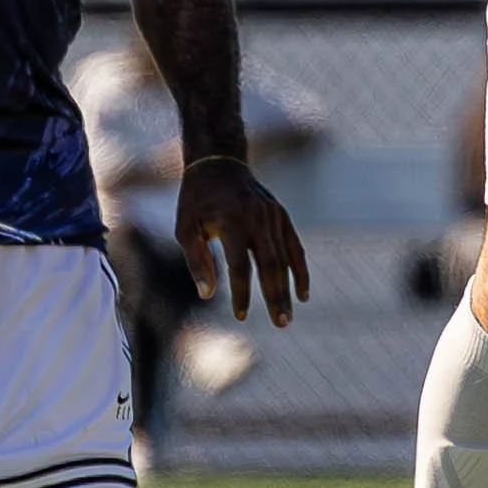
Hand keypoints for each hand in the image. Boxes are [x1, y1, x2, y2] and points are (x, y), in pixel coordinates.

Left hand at [173, 158, 310, 329]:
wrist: (218, 163)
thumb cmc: (196, 200)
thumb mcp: (185, 227)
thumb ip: (196, 261)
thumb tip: (207, 295)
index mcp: (232, 221)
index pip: (241, 266)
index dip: (242, 293)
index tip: (240, 316)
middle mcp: (257, 218)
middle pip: (270, 265)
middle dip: (275, 297)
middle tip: (280, 324)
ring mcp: (273, 215)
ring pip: (285, 258)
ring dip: (288, 290)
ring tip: (286, 318)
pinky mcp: (281, 215)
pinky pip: (294, 246)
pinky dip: (300, 270)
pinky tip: (302, 294)